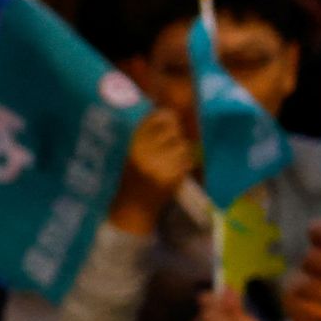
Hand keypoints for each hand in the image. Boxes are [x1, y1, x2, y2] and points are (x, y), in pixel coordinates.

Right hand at [111, 108, 198, 233]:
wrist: (133, 207)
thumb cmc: (133, 177)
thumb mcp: (133, 152)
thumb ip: (147, 133)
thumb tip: (169, 112)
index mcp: (133, 143)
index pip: (155, 118)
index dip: (166, 116)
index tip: (168, 119)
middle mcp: (145, 150)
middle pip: (172, 129)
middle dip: (175, 135)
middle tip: (169, 146)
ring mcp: (160, 163)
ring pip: (183, 144)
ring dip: (181, 151)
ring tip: (170, 161)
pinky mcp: (173, 175)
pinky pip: (188, 159)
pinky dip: (186, 163)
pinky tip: (175, 170)